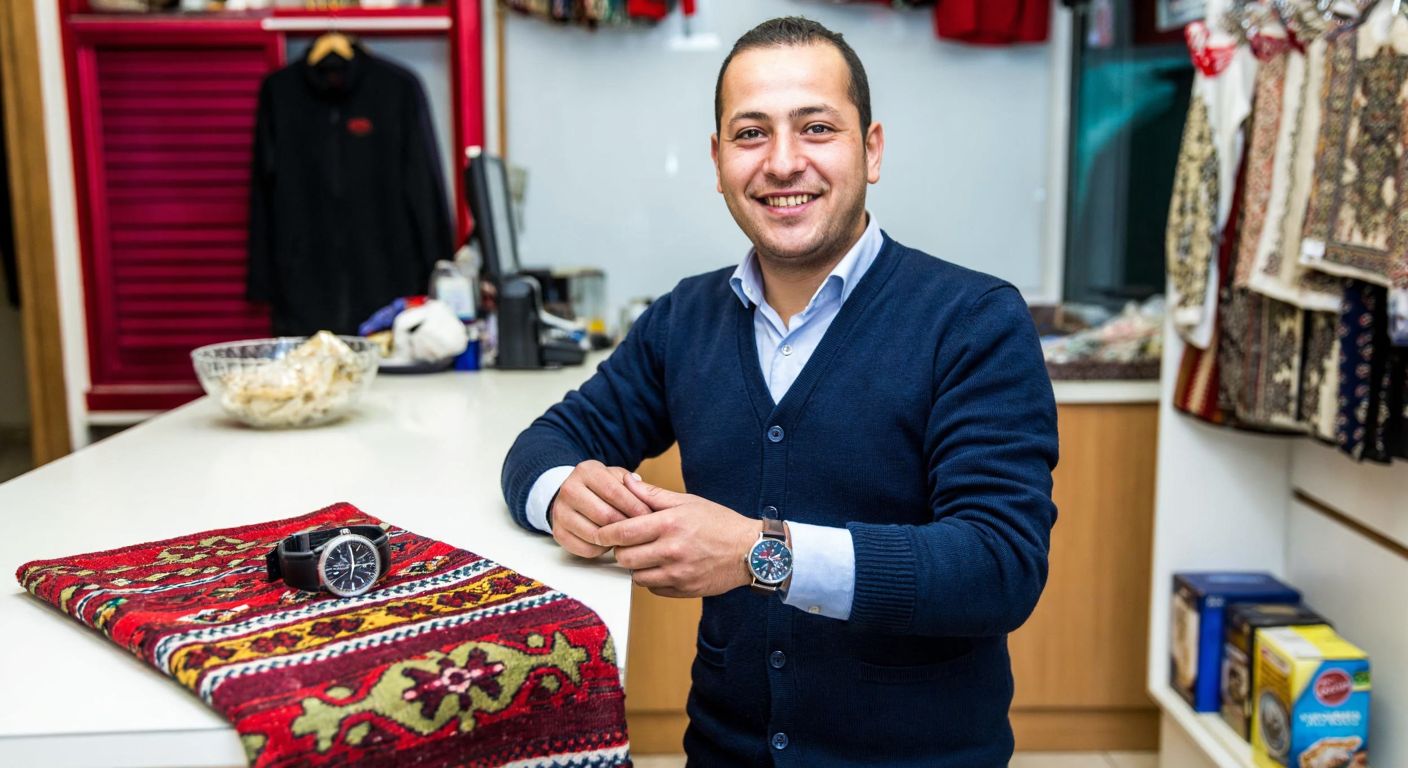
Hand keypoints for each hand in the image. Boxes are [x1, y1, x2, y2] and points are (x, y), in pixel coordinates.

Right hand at [549, 460, 652, 558]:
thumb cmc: (602, 487)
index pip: (614, 492)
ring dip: (615, 540)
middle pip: (605, 515)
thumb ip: (634, 486)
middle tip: (642, 533)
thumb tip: (648, 497)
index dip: (635, 507)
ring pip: (595, 534)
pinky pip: (585, 549)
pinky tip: (610, 542)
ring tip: (627, 538)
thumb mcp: (617, 478)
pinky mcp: (558, 532)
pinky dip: (602, 550)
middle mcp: (569, 489)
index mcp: (586, 471)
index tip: (650, 518)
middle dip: (627, 526)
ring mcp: (560, 512)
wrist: (573, 495)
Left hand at [598, 474, 761, 597]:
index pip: (623, 532)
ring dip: (636, 566)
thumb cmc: (719, 522)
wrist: (750, 551)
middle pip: (625, 557)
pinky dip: (652, 579)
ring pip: (636, 576)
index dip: (606, 533)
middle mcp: (672, 550)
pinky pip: (653, 589)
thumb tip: (628, 481)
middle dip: (620, 551)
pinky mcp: (684, 589)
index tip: (601, 532)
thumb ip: (653, 494)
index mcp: (670, 524)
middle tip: (626, 544)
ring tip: (645, 555)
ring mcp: (678, 573)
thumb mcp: (687, 501)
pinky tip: (661, 567)